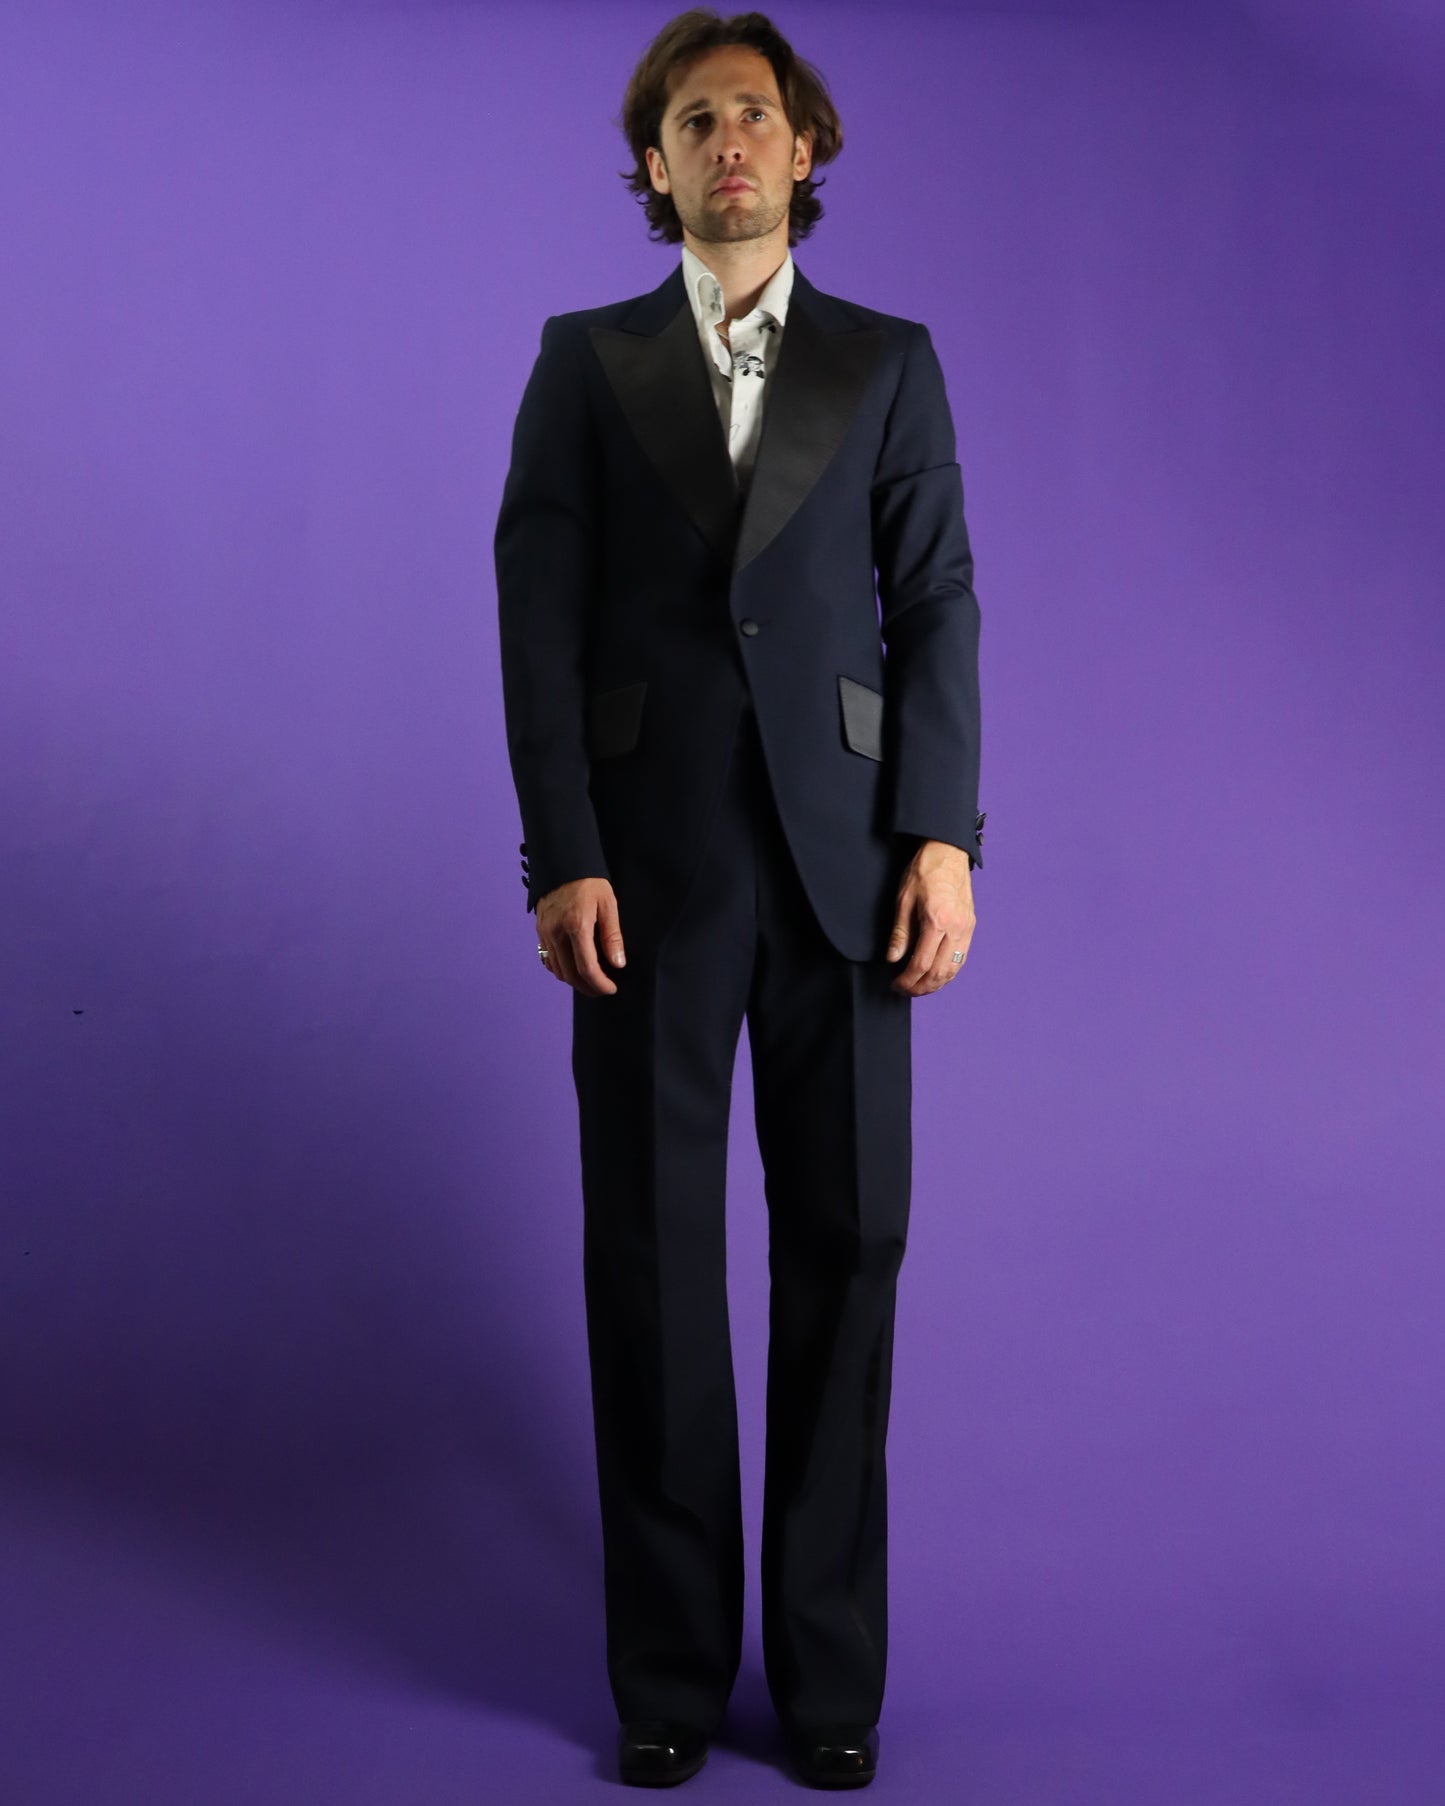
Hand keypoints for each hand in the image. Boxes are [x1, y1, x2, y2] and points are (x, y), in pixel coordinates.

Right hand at [536, 878, 626, 995]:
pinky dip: (560, 970)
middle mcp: (556, 933)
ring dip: (575, 981)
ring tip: (591, 981)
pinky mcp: (540, 931)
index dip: (600, 984)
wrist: (562, 863)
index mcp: (576, 926)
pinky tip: (573, 968)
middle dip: (588, 987)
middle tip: (603, 989)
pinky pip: (547, 960)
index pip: (587, 968)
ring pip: (558, 970)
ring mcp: (545, 933)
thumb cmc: (589, 882)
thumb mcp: (608, 904)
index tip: (611, 988)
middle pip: (570, 975)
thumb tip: (617, 963)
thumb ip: (612, 936)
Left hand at [885, 840, 974, 994]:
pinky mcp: (970, 926)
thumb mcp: (903, 899)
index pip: (922, 963)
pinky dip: (948, 972)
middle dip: (921, 987)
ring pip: (954, 969)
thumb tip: (893, 958)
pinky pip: (961, 958)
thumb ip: (900, 932)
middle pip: (939, 972)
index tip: (896, 984)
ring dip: (936, 984)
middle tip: (905, 990)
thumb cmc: (924, 871)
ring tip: (919, 987)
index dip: (908, 980)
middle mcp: (956, 928)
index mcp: (937, 921)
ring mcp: (967, 928)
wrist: (948, 851)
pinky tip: (936, 974)